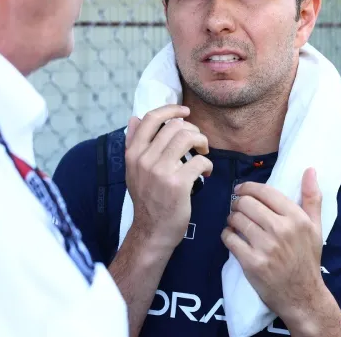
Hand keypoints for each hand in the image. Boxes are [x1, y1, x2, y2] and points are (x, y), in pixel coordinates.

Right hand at [124, 105, 212, 251]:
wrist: (152, 231)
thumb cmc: (147, 199)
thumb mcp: (133, 170)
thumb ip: (133, 143)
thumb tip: (134, 118)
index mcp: (133, 153)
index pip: (151, 119)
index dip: (171, 109)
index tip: (185, 112)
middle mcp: (144, 159)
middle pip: (175, 126)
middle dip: (193, 130)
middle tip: (198, 143)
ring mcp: (161, 171)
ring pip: (188, 138)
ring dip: (202, 142)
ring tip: (203, 153)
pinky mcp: (178, 184)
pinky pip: (199, 161)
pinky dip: (207, 164)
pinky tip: (205, 173)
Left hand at [221, 168, 326, 325]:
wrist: (303, 296)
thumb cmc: (307, 259)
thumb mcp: (315, 228)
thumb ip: (312, 198)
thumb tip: (310, 170)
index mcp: (296, 218)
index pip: (264, 192)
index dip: (248, 187)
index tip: (241, 190)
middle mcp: (281, 230)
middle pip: (246, 203)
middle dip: (237, 203)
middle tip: (237, 208)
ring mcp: (266, 247)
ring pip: (236, 219)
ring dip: (231, 219)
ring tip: (235, 223)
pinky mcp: (252, 262)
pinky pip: (229, 239)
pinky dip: (226, 235)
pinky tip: (232, 237)